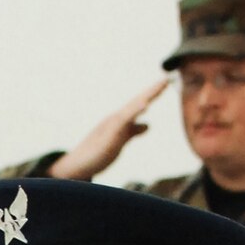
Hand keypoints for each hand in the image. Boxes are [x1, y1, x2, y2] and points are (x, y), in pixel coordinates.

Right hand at [50, 79, 168, 181]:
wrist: (77, 165)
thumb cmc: (97, 153)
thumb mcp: (121, 140)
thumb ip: (134, 131)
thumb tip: (148, 125)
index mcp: (121, 120)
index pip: (139, 103)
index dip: (152, 93)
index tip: (166, 82)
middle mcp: (118, 118)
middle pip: (138, 101)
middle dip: (153, 90)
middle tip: (166, 79)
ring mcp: (114, 124)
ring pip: (133, 107)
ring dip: (147, 96)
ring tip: (161, 86)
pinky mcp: (111, 133)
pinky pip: (125, 120)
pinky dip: (135, 111)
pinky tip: (146, 105)